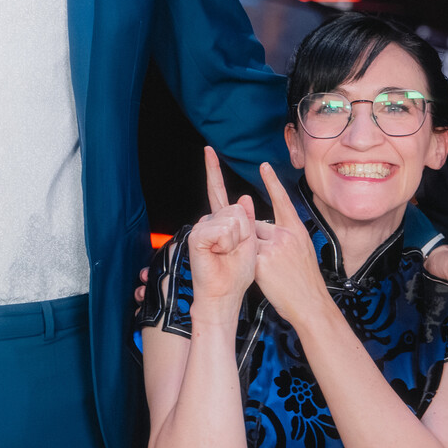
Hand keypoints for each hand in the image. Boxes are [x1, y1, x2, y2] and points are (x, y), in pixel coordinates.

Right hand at [183, 147, 257, 323]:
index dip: (213, 171)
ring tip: (227, 255)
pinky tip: (220, 254)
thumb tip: (242, 198)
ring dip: (238, 240)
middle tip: (234, 251)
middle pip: (234, 208)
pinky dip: (227, 244)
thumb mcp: (250, 244)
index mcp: (222, 223)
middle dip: (243, 231)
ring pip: (232, 219)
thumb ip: (247, 221)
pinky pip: (222, 229)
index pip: (218, 192)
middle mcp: (209, 222)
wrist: (223, 297)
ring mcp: (201, 229)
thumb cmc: (238, 275)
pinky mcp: (196, 237)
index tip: (208, 151)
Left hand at [253, 162, 331, 331]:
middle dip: (257, 241)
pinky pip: (246, 255)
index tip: (263, 166)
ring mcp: (273, 246)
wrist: (311, 304)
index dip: (272, 182)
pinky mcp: (261, 261)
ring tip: (273, 271)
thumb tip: (264, 226)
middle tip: (275, 262)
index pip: (282, 200)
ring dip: (252, 253)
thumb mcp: (302, 250)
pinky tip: (267, 276)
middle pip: (256, 225)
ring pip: (249, 240)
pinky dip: (249, 264)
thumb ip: (284, 235)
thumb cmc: (304, 280)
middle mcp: (285, 233)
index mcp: (296, 229)